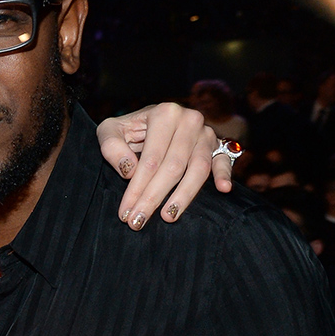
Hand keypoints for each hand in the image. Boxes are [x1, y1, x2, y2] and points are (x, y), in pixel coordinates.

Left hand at [96, 102, 231, 229]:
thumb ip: (112, 146)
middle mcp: (188, 120)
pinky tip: (223, 189)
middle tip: (139, 221)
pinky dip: (224, 175)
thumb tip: (129, 169)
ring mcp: (206, 133)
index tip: (126, 212)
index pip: (151, 159)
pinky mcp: (218, 145)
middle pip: (173, 167)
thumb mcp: (110, 130)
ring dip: (183, 196)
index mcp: (164, 114)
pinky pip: (224, 161)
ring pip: (198, 169)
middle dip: (154, 197)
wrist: (150, 121)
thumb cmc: (129, 129)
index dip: (137, 188)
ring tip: (168, 216)